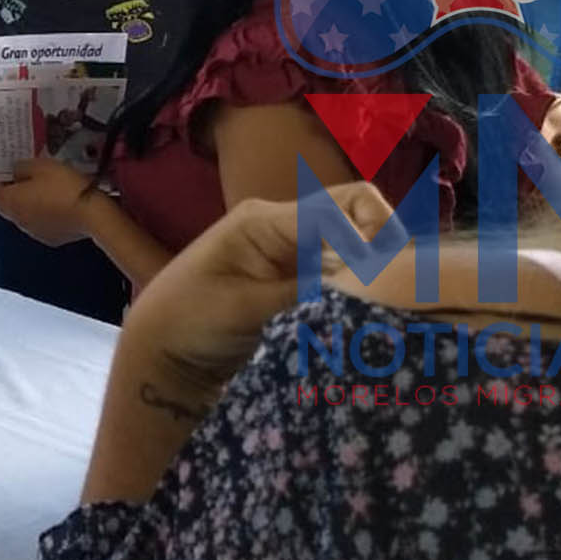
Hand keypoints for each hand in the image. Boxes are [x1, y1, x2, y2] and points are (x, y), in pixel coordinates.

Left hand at [0, 150, 100, 247]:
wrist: (93, 214)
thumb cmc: (63, 185)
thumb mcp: (40, 165)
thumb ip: (21, 167)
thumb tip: (14, 172)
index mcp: (9, 202)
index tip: (9, 173)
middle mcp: (16, 220)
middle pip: (5, 206)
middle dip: (14, 192)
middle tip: (30, 177)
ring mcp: (33, 232)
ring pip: (23, 215)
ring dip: (29, 204)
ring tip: (48, 190)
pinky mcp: (50, 239)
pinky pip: (40, 224)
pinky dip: (45, 215)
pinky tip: (60, 205)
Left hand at [124, 183, 394, 399]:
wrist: (163, 352)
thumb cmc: (189, 321)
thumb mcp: (245, 308)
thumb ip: (302, 290)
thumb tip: (363, 278)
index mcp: (264, 220)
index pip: (341, 206)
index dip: (375, 232)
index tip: (389, 274)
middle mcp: (283, 226)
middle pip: (355, 215)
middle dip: (382, 245)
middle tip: (397, 291)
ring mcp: (291, 251)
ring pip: (353, 244)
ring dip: (373, 268)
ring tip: (387, 305)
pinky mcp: (296, 278)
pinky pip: (340, 271)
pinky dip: (358, 286)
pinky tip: (367, 312)